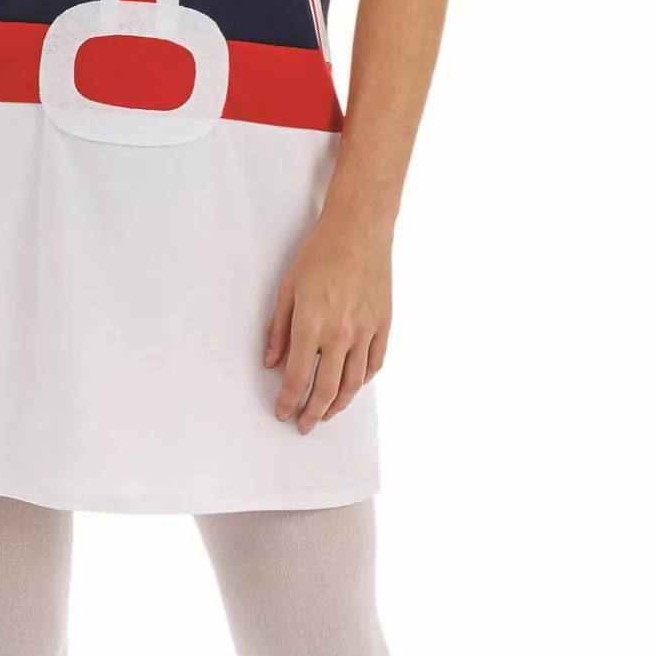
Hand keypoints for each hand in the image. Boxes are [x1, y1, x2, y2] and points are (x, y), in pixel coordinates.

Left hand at [263, 208, 391, 431]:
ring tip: (327, 413)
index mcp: (311, 325)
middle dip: (313, 413)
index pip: (298, 378)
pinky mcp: (383, 324)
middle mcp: (340, 334)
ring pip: (354, 383)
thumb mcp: (287, 289)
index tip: (283, 413)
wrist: (359, 230)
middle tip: (304, 424)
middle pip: (327, 389)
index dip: (289, 402)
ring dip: (339, 404)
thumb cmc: (320, 254)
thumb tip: (271, 363)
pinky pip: (375, 363)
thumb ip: (278, 330)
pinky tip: (353, 386)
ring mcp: (365, 331)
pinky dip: (363, 381)